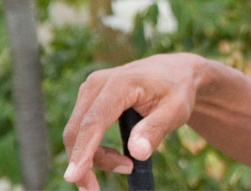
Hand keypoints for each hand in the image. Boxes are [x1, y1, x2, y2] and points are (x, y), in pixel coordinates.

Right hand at [62, 53, 211, 190]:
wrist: (174, 72)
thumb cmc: (177, 91)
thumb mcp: (176, 111)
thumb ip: (156, 130)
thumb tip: (138, 153)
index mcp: (120, 83)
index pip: (94, 122)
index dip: (83, 151)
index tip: (74, 177)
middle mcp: (97, 84)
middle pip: (78, 131)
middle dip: (85, 163)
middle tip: (98, 189)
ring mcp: (89, 90)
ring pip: (77, 133)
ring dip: (93, 158)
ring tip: (128, 166)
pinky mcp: (88, 99)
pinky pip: (81, 130)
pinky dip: (92, 149)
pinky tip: (115, 157)